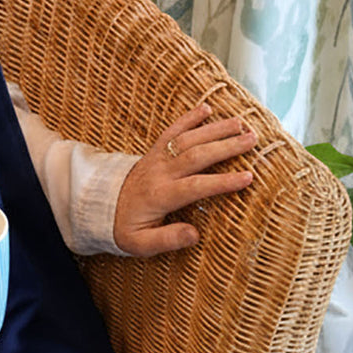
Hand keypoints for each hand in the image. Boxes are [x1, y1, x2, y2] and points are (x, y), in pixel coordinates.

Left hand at [114, 104, 256, 256]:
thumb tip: (195, 234)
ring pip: (187, 139)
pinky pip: (171, 130)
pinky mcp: (154, 151)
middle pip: (195, 155)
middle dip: (224, 147)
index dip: (221, 181)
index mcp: (159, 196)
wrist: (100, 206)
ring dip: (214, 129)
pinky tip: (208, 108)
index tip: (248, 177)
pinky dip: (188, 118)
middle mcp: (159, 173)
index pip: (194, 186)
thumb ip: (167, 239)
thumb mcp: (140, 244)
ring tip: (241, 124)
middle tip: (252, 140)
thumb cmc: (126, 227)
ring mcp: (156, 158)